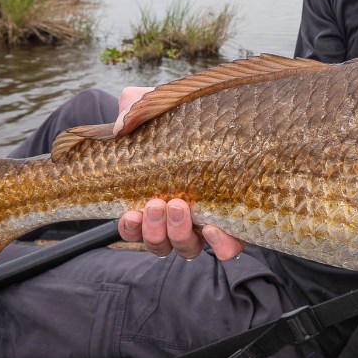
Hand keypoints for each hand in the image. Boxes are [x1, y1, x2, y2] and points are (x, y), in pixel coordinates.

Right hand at [114, 85, 245, 260]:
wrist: (232, 118)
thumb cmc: (187, 120)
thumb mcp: (157, 108)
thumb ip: (134, 110)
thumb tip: (120, 126)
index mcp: (156, 198)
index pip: (136, 227)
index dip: (130, 228)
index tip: (130, 212)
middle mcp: (180, 218)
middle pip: (160, 243)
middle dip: (154, 229)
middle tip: (157, 203)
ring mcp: (208, 223)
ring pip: (187, 248)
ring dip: (178, 234)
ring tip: (179, 205)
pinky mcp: (237, 224)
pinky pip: (228, 248)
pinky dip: (219, 245)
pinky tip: (214, 227)